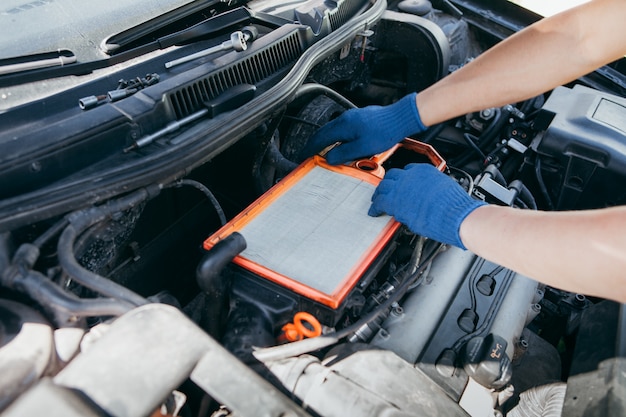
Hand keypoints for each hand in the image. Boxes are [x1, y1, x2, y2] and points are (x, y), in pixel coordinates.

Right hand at [301, 93, 426, 164]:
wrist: (400, 118)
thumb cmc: (384, 131)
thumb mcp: (362, 148)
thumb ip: (343, 154)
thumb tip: (329, 158)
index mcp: (343, 126)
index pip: (320, 139)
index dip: (310, 149)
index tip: (303, 156)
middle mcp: (345, 119)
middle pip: (324, 132)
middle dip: (315, 144)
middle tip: (309, 153)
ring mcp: (353, 117)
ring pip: (333, 130)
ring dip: (326, 140)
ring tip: (323, 150)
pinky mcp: (361, 118)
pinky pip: (343, 128)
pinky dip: (337, 137)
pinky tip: (341, 143)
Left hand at [369, 164, 486, 248]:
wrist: (453, 214)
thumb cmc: (454, 206)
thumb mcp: (444, 188)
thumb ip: (431, 188)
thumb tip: (426, 196)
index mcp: (424, 170)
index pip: (408, 170)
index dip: (402, 179)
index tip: (401, 184)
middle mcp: (410, 175)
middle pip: (392, 176)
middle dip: (388, 183)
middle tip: (384, 190)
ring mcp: (401, 187)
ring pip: (383, 186)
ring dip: (379, 194)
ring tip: (376, 200)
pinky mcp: (395, 201)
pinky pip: (380, 202)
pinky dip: (375, 207)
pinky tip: (374, 211)